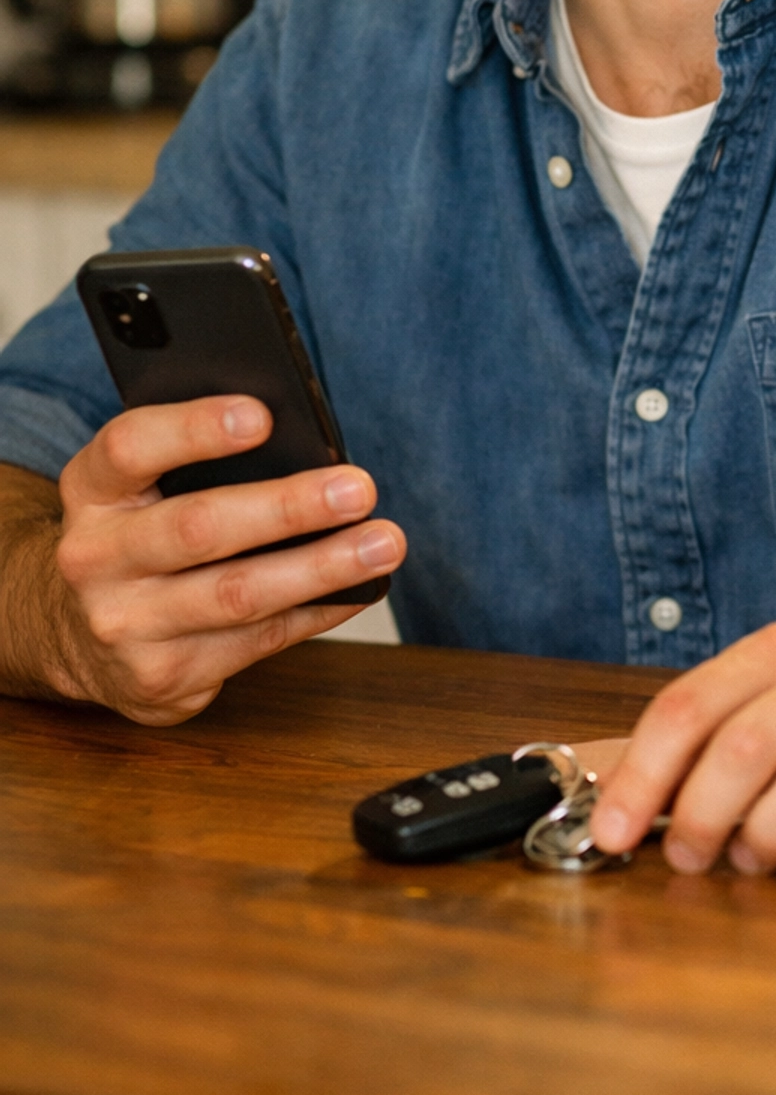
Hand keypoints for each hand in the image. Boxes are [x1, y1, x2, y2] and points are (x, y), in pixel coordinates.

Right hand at [39, 395, 404, 723]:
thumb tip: (308, 446)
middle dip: (287, 507)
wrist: (73, 633)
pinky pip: (257, 641)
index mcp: (92, 489)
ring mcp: (124, 626)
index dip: (195, 428)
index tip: (264, 415)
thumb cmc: (138, 532)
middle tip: (358, 488)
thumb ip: (196, 459)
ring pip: (237, 595)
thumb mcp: (140, 485)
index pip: (132, 447)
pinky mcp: (160, 679)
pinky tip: (358, 589)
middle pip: (198, 527)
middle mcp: (95, 558)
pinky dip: (317, 611)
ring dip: (322, 568)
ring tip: (382, 544)